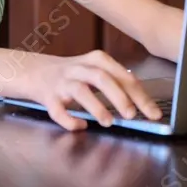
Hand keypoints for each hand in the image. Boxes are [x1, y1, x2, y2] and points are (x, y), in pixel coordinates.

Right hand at [20, 50, 163, 130]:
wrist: (33, 70)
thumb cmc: (71, 74)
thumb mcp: (94, 69)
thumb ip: (116, 80)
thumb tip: (142, 100)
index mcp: (96, 60)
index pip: (123, 75)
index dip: (140, 95)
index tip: (153, 112)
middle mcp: (79, 68)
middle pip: (102, 78)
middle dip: (119, 97)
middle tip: (132, 115)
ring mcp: (62, 82)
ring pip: (80, 91)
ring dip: (96, 106)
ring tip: (108, 122)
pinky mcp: (48, 96)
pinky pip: (57, 109)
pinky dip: (69, 119)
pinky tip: (80, 126)